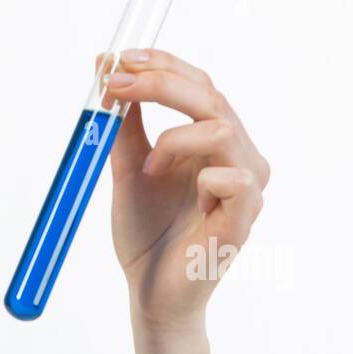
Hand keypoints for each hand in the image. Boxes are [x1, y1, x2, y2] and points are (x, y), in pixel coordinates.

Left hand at [96, 49, 270, 332]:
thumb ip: (123, 125)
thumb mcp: (127, 170)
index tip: (120, 60)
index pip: (199, 85)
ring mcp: (245, 189)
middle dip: (162, 84)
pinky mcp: (242, 221)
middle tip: (118, 85)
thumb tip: (107, 71)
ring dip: (173, 139)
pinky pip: (233, 181)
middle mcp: (239, 158)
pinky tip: (187, 199)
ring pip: (221, 130)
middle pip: (212, 97)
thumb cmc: (147, 235)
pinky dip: (203, 179)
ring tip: (148, 170)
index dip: (163, 66)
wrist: (149, 293)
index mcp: (215, 142)